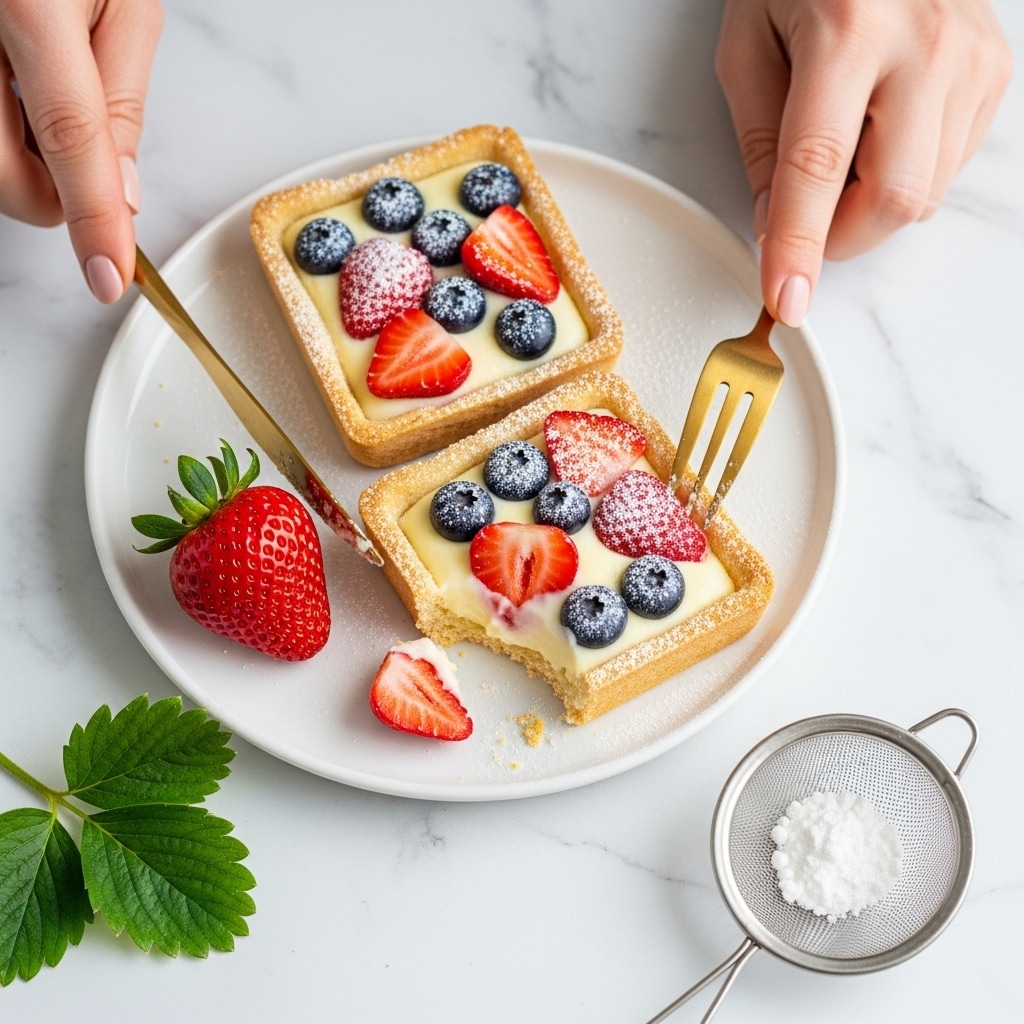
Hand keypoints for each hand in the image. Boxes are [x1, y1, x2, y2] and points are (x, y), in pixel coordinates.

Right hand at [0, 0, 162, 301]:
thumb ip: (120, 98)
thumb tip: (121, 193)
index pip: (70, 138)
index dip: (93, 218)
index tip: (108, 277)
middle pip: (5, 176)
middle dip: (51, 194)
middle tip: (74, 156)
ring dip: (18, 155)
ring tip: (31, 89)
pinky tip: (8, 81)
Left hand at [715, 0, 1011, 325]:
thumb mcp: (748, 46)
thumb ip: (759, 141)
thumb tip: (775, 224)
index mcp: (847, 31)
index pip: (817, 169)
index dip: (799, 246)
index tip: (785, 298)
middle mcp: (924, 44)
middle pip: (894, 198)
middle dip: (840, 237)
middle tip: (807, 219)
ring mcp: (971, 57)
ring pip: (924, 193)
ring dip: (868, 203)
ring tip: (844, 147)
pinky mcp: (995, 70)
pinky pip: (948, 165)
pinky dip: (903, 173)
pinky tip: (881, 129)